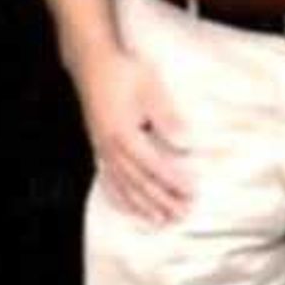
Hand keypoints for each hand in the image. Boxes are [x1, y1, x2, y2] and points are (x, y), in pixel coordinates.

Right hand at [77, 45, 193, 225]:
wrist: (92, 62)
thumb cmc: (123, 71)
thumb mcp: (150, 87)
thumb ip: (167, 116)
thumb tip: (185, 143)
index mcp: (123, 134)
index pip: (153, 165)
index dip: (173, 181)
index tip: (191, 192)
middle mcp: (110, 147)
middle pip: (139, 182)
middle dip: (161, 201)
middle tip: (182, 214)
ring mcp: (102, 149)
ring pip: (123, 186)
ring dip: (143, 206)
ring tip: (160, 221)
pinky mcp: (98, 148)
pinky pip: (108, 179)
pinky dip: (119, 197)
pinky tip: (129, 207)